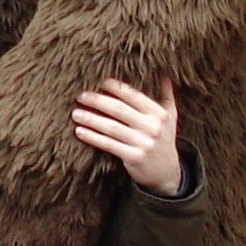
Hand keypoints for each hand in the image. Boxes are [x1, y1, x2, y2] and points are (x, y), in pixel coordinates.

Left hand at [71, 76, 181, 195]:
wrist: (167, 173)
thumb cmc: (163, 139)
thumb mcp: (170, 117)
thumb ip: (166, 95)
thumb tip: (164, 73)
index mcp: (159, 113)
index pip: (133, 95)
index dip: (114, 87)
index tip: (97, 81)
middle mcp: (153, 126)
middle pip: (119, 109)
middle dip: (97, 101)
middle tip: (80, 95)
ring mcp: (144, 143)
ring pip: (111, 127)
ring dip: (91, 119)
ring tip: (75, 113)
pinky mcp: (134, 157)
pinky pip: (109, 144)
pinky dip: (93, 137)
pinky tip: (79, 131)